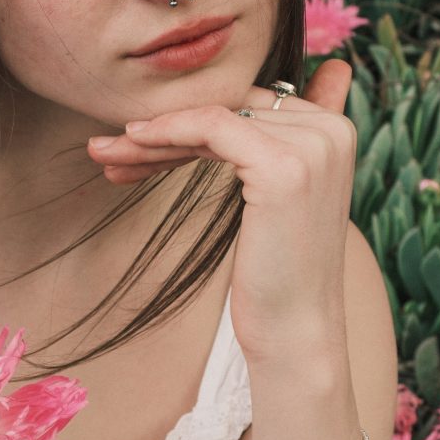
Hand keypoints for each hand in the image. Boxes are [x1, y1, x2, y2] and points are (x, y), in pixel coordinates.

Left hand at [86, 60, 357, 367]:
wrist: (295, 332)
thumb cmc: (278, 274)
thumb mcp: (273, 199)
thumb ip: (265, 147)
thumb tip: (241, 107)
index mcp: (336, 130)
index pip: (248, 106)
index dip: (189, 122)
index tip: (136, 143)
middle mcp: (332, 129)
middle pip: (229, 109)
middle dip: (164, 129)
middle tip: (108, 148)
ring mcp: (312, 146)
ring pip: (213, 117)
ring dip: (152, 135)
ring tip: (104, 154)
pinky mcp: (284, 166)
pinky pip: (212, 127)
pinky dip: (167, 132)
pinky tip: (132, 146)